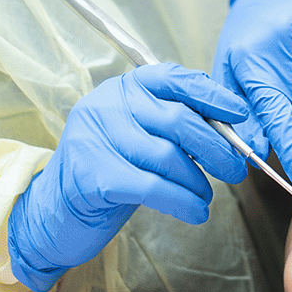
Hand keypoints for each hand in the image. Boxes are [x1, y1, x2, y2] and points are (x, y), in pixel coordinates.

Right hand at [8, 63, 251, 291]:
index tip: (239, 114)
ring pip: (168, 156)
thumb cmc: (106, 173)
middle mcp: (106, 106)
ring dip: (199, 181)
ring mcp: (96, 139)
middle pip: (177, 119)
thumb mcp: (138, 137)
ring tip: (207, 196)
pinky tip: (196, 211)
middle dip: (216, 146)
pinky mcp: (93, 176)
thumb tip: (228, 129)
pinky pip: (153, 186)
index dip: (211, 95)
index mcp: (121, 89)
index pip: (173, 79)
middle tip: (236, 168)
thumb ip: (173, 126)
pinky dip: (183, 201)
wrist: (52, 213)